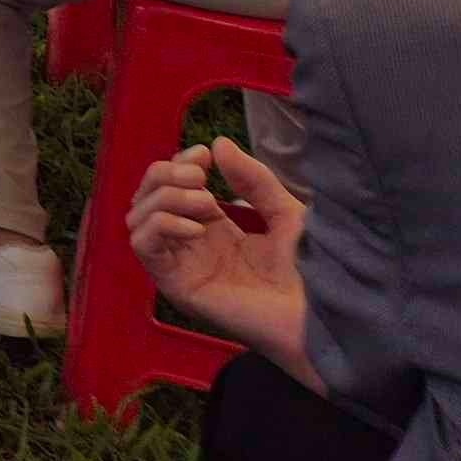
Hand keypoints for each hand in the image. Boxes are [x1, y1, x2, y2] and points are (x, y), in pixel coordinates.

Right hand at [126, 138, 305, 344]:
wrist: (322, 318)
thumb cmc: (313, 273)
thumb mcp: (285, 213)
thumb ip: (254, 180)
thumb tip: (217, 142)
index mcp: (212, 228)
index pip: (171, 187)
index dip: (178, 163)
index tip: (204, 155)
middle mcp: (190, 245)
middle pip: (146, 197)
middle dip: (165, 175)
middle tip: (200, 176)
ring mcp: (181, 266)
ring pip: (138, 218)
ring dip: (164, 198)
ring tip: (204, 202)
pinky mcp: (176, 286)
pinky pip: (143, 246)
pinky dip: (161, 225)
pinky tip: (198, 228)